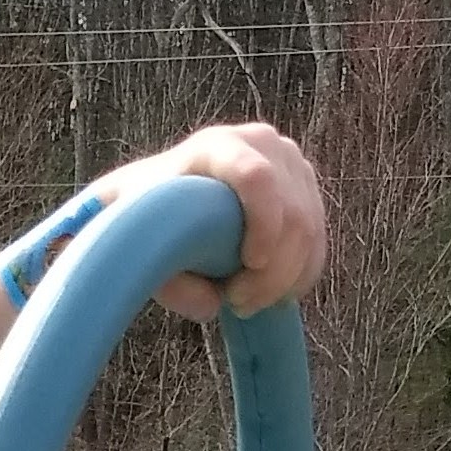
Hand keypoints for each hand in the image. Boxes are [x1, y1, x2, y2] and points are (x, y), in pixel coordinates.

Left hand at [105, 123, 325, 321]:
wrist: (165, 197)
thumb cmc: (144, 213)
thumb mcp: (133, 236)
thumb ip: (163, 275)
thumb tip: (211, 305)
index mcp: (215, 146)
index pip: (256, 177)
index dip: (263, 224)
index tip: (250, 264)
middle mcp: (261, 144)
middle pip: (291, 213)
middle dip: (272, 271)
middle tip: (237, 303)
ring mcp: (289, 164)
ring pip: (310, 231)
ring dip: (284, 280)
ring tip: (245, 302)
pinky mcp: (306, 190)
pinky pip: (318, 242)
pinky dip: (299, 277)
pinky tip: (272, 296)